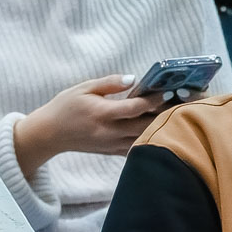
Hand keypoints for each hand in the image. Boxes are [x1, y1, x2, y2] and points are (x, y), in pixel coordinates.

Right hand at [13, 75, 164, 176]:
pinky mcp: (113, 152)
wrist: (49, 134)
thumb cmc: (65, 107)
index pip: (134, 108)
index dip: (154, 100)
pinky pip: (138, 148)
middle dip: (165, 114)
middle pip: (145, 125)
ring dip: (162, 127)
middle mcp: (110, 132)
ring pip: (144, 139)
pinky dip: (151, 140)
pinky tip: (163, 129)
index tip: (168, 90)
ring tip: (178, 114)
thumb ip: (110, 82)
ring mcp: (112, 145)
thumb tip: (134, 79)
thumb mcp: (84, 88)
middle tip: (182, 103)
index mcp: (102, 114)